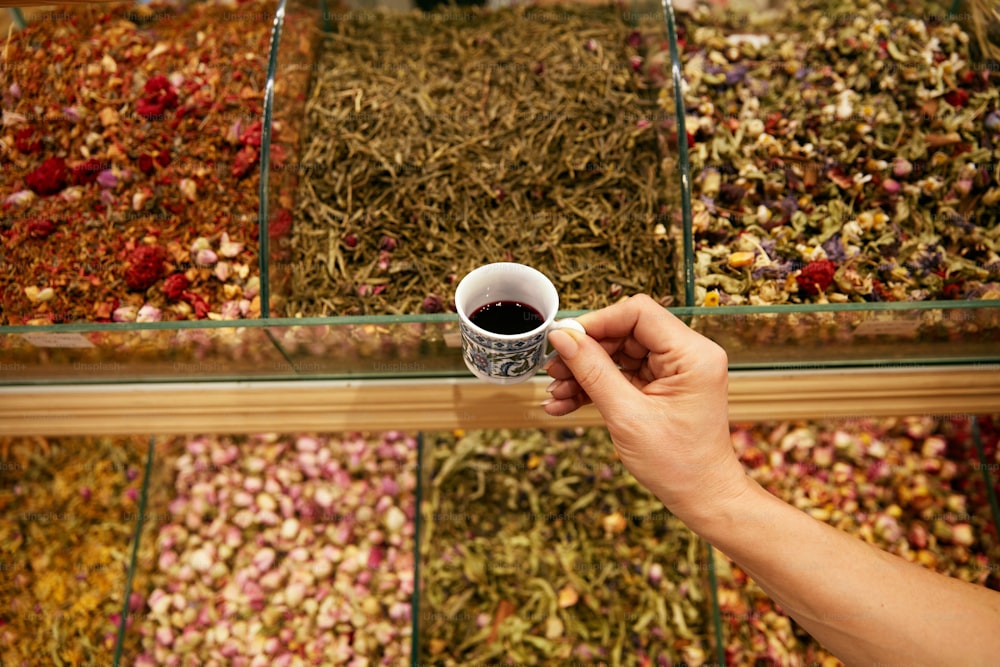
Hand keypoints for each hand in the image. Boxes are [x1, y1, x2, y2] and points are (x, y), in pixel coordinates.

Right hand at [543, 294, 747, 522]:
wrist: (702, 499)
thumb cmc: (679, 464)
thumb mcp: (627, 416)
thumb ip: (593, 372)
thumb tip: (562, 338)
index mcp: (692, 354)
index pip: (638, 313)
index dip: (597, 322)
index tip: (564, 340)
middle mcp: (688, 355)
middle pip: (625, 332)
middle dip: (586, 352)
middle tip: (553, 370)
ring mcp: (675, 371)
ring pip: (619, 354)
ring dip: (585, 372)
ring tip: (556, 392)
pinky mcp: (662, 387)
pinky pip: (622, 375)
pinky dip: (595, 388)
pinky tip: (566, 402)